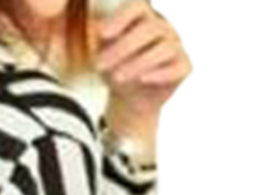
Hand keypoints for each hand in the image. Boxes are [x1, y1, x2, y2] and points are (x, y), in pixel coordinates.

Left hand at [94, 2, 191, 134]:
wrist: (129, 100)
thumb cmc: (116, 69)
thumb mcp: (102, 54)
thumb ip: (100, 39)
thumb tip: (96, 26)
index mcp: (143, 18)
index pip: (137, 6)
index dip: (121, 18)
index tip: (102, 34)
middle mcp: (163, 28)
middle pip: (150, 27)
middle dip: (123, 47)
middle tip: (100, 65)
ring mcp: (176, 46)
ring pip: (164, 48)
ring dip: (137, 63)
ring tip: (116, 77)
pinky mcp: (183, 67)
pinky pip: (177, 67)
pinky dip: (159, 74)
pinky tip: (142, 79)